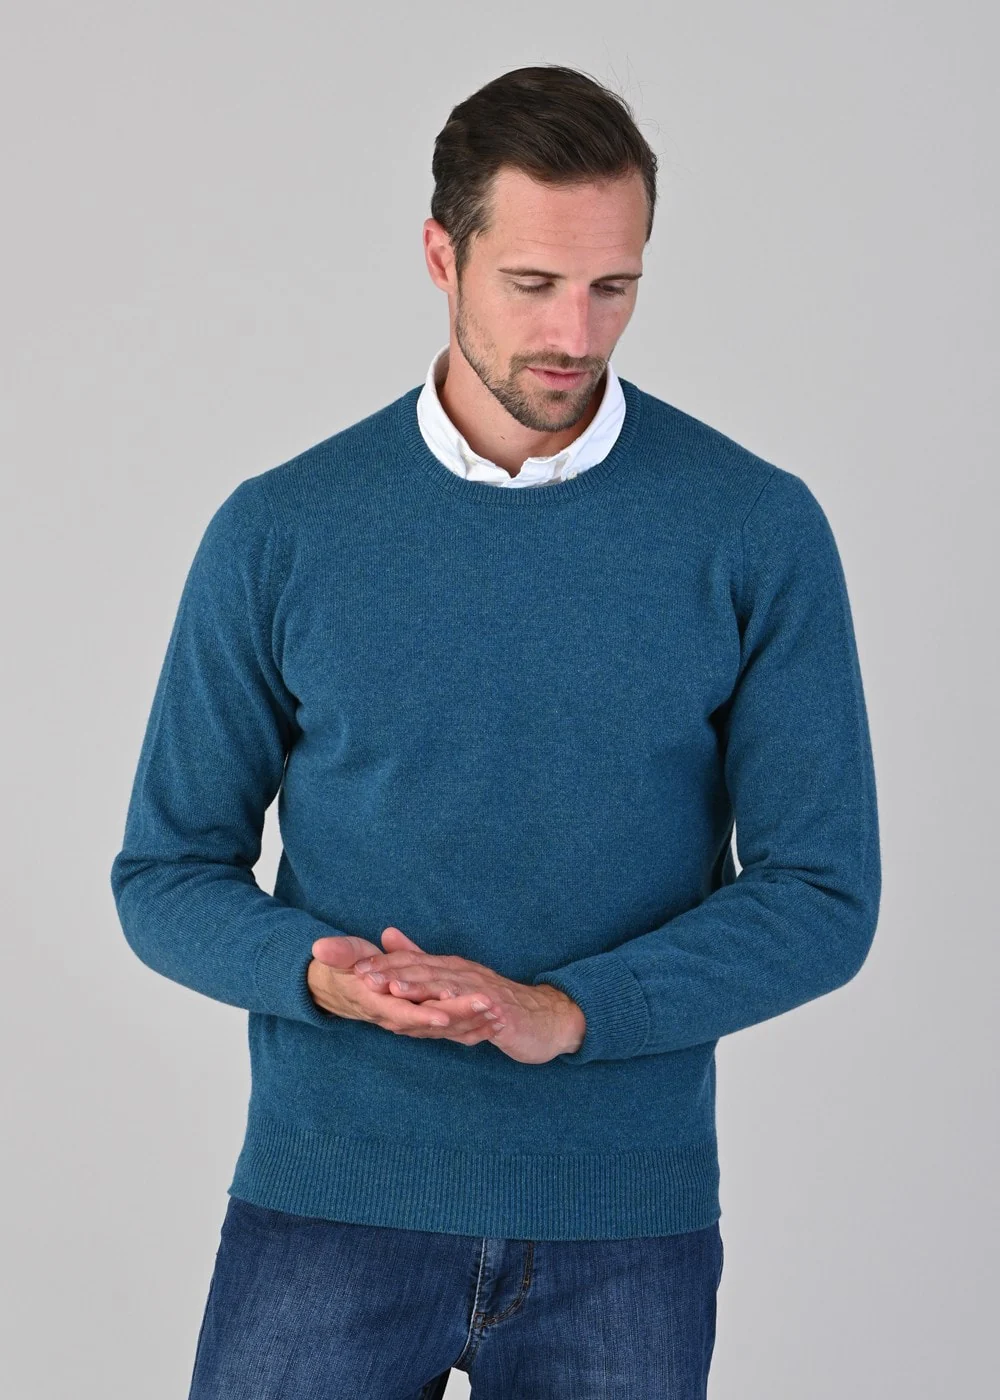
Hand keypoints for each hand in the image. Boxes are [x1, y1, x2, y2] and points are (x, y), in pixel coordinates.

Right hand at [308, 934, 498, 1043]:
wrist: (337, 988)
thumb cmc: (343, 968)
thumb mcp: (339, 956)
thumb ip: (336, 953)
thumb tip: (320, 948)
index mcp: (376, 1001)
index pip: (401, 1011)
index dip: (423, 1012)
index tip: (446, 1013)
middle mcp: (393, 1016)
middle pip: (430, 1021)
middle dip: (461, 1015)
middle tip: (490, 1006)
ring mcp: (407, 1021)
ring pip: (443, 1028)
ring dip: (471, 1022)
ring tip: (499, 1016)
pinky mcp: (418, 1020)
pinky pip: (446, 1028)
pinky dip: (469, 1027)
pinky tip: (491, 1025)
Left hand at [350, 926, 586, 1064]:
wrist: (542, 1019)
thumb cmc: (494, 1002)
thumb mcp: (452, 984)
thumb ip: (422, 963)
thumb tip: (387, 937)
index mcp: (448, 968)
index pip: (410, 963)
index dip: (382, 965)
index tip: (351, 966)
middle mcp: (462, 973)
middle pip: (422, 971)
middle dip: (391, 973)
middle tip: (362, 975)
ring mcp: (480, 989)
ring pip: (445, 987)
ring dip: (420, 988)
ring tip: (394, 990)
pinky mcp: (497, 1009)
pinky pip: (475, 1006)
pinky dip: (459, 1005)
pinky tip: (444, 1006)